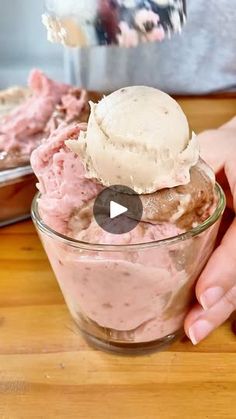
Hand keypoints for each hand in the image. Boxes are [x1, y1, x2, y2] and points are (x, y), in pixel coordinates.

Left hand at [184, 117, 235, 343]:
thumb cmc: (228, 147)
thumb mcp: (213, 149)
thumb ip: (189, 167)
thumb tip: (134, 192)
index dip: (225, 271)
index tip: (204, 296)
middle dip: (220, 303)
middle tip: (193, 330)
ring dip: (218, 307)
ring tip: (192, 329)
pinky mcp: (233, 244)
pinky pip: (230, 271)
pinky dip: (216, 291)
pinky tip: (199, 309)